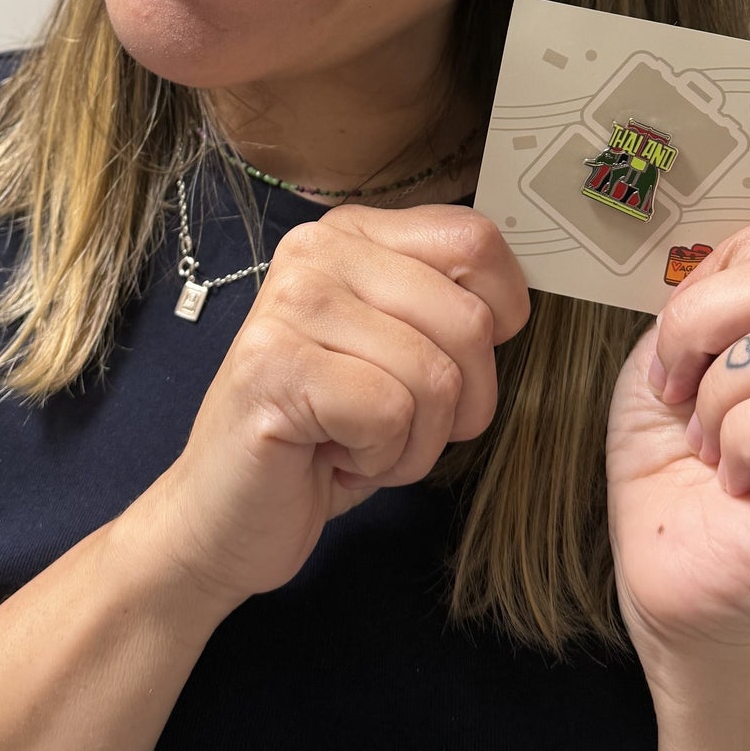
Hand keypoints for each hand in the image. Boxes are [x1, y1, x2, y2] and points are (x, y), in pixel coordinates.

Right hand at [156, 203, 528, 610]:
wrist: (227, 516)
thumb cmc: (327, 436)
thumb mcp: (399, 351)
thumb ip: (446, 306)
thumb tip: (522, 300)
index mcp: (354, 234)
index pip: (475, 240)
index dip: (500, 317)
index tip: (457, 364)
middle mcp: (318, 252)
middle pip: (468, 319)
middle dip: (460, 402)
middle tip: (400, 426)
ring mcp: (290, 304)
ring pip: (436, 375)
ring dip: (416, 441)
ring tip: (361, 443)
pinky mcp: (275, 368)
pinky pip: (391, 415)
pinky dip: (381, 459)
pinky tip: (334, 456)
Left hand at [604, 138, 749, 666]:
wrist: (661, 572)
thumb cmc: (667, 460)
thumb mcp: (677, 336)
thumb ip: (726, 254)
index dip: (717, 279)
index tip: (678, 347)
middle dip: (706, 335)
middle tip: (684, 402)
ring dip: (724, 396)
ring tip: (714, 444)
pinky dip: (747, 437)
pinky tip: (741, 478)